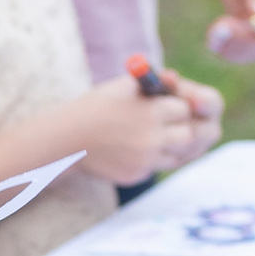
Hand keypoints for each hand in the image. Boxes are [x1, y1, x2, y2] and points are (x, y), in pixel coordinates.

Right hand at [65, 63, 223, 184]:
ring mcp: (144, 160)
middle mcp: (152, 138)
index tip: (168, 108)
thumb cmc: (96, 107)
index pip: (184, 110)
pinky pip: (155, 168)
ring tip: (147, 137)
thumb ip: (152, 84)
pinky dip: (149, 160)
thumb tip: (176, 80)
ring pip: (174, 156)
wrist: (67, 139)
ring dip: (167, 147)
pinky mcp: (136, 175)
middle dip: (179, 129)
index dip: (176, 108)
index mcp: (151, 111)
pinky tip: (130, 151)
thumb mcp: (123, 87)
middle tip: (168, 126)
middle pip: (187, 136)